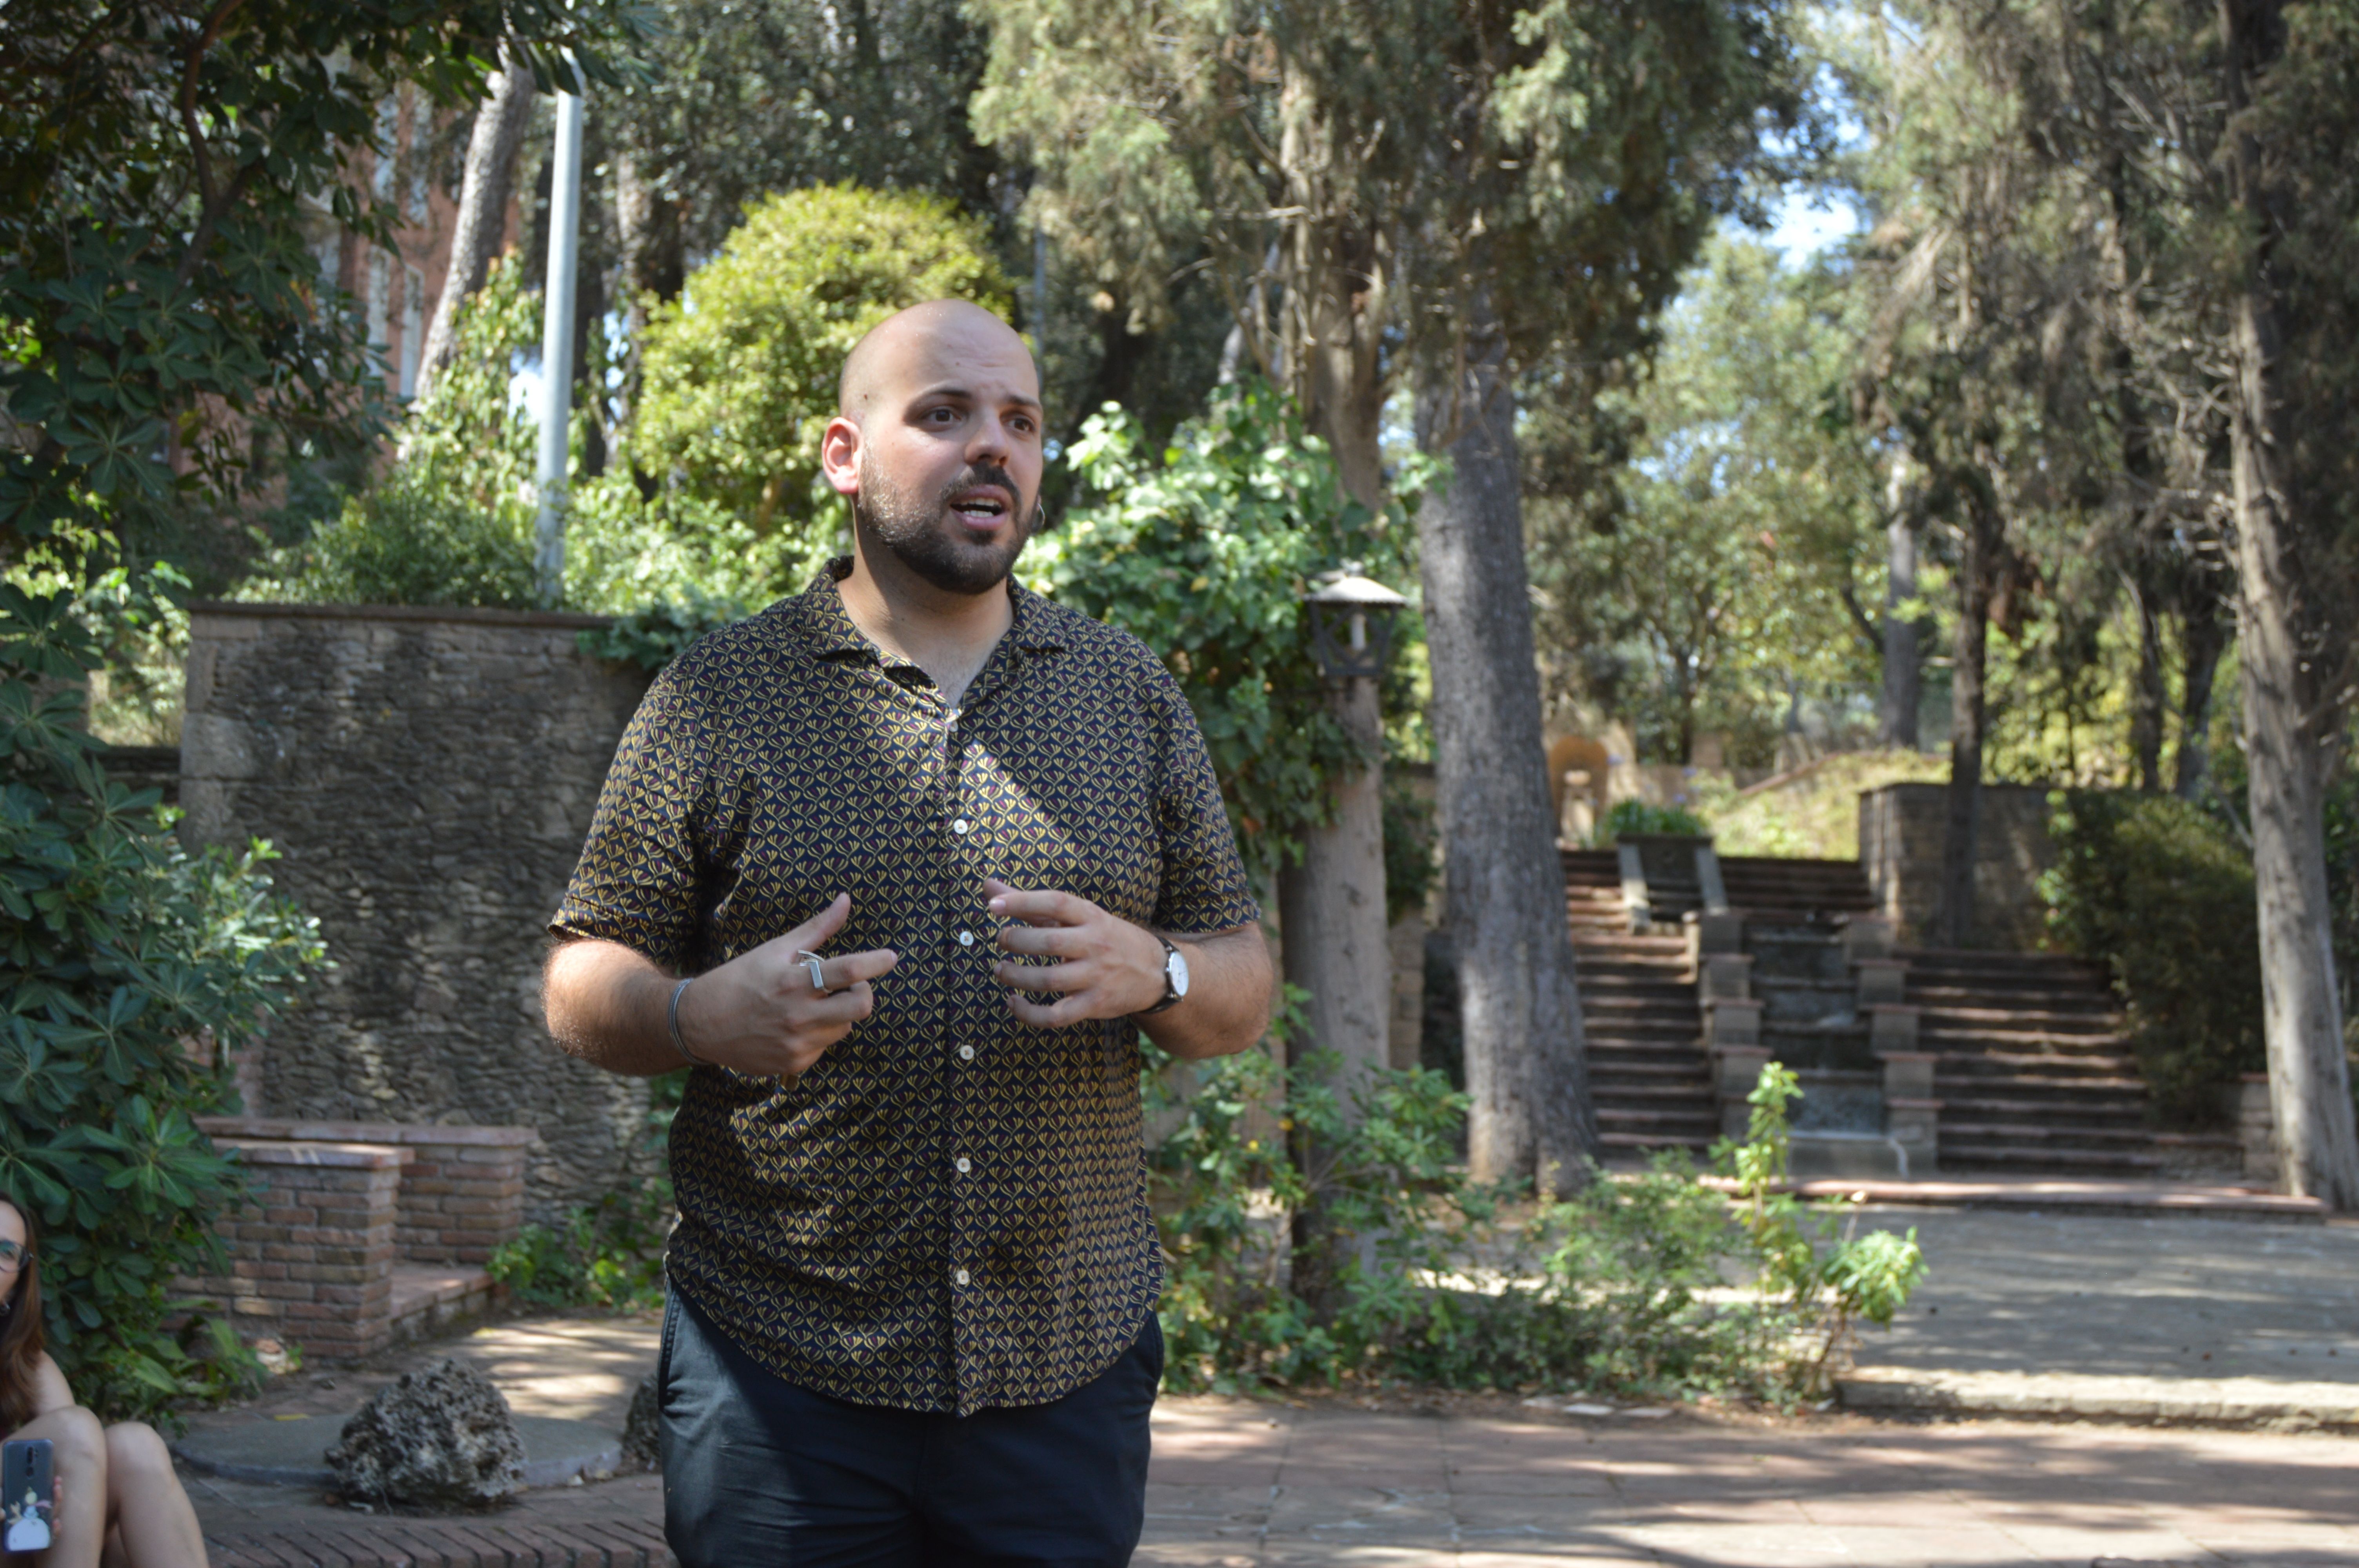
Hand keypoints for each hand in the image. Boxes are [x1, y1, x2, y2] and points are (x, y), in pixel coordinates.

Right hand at [676, 895, 898, 1075]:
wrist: (699, 1023)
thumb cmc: (739, 979)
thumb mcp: (775, 950)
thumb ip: (816, 929)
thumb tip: (845, 900)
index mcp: (793, 982)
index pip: (848, 971)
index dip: (875, 963)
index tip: (891, 958)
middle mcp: (797, 1015)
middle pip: (860, 1008)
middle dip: (863, 993)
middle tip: (850, 986)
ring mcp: (796, 1044)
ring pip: (844, 1028)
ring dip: (838, 1014)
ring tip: (811, 1004)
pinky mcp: (792, 1064)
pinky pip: (824, 1048)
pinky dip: (818, 1034)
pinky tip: (794, 1026)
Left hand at [986, 877, 1168, 1027]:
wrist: (1155, 971)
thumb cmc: (1107, 938)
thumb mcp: (1080, 915)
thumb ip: (1032, 904)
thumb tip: (988, 886)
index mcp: (1092, 917)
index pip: (1056, 902)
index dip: (1023, 902)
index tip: (993, 904)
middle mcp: (1096, 945)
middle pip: (1049, 943)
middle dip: (1016, 941)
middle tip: (1001, 940)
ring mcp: (1096, 977)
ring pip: (1048, 980)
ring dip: (1016, 977)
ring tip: (1001, 970)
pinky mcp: (1094, 1005)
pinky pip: (1055, 1016)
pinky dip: (1028, 1013)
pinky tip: (1013, 1003)